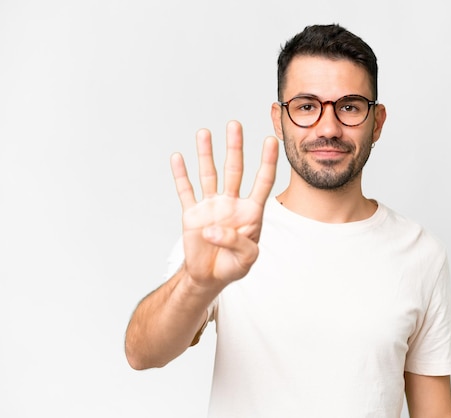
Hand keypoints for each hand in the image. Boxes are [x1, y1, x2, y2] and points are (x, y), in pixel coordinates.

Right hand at [171, 121, 278, 285]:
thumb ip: (236, 243)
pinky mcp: (192, 214)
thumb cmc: (234, 265)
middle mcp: (231, 203)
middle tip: (235, 125)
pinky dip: (181, 175)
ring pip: (209, 174)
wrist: (210, 276)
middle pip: (234, 170)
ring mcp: (211, 206)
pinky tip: (178, 158)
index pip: (262, 182)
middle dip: (235, 147)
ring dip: (206, 154)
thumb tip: (213, 229)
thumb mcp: (246, 259)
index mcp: (251, 212)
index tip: (271, 140)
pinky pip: (186, 191)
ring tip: (204, 133)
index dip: (267, 162)